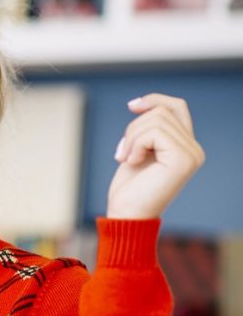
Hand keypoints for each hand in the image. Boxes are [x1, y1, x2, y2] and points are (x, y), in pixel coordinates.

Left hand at [107, 94, 204, 219]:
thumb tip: (142, 103)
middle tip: (121, 153)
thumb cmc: (129, 188)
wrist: (127, 215)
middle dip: (133, 128)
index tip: (132, 106)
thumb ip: (148, 130)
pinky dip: (134, 144)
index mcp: (186, 146)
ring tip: (125, 158)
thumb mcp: (138, 150)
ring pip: (156, 119)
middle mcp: (194, 149)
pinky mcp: (183, 159)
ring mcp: (192, 154)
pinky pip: (154, 132)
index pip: (177, 107)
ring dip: (131, 137)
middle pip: (161, 112)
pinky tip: (131, 162)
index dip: (154, 100)